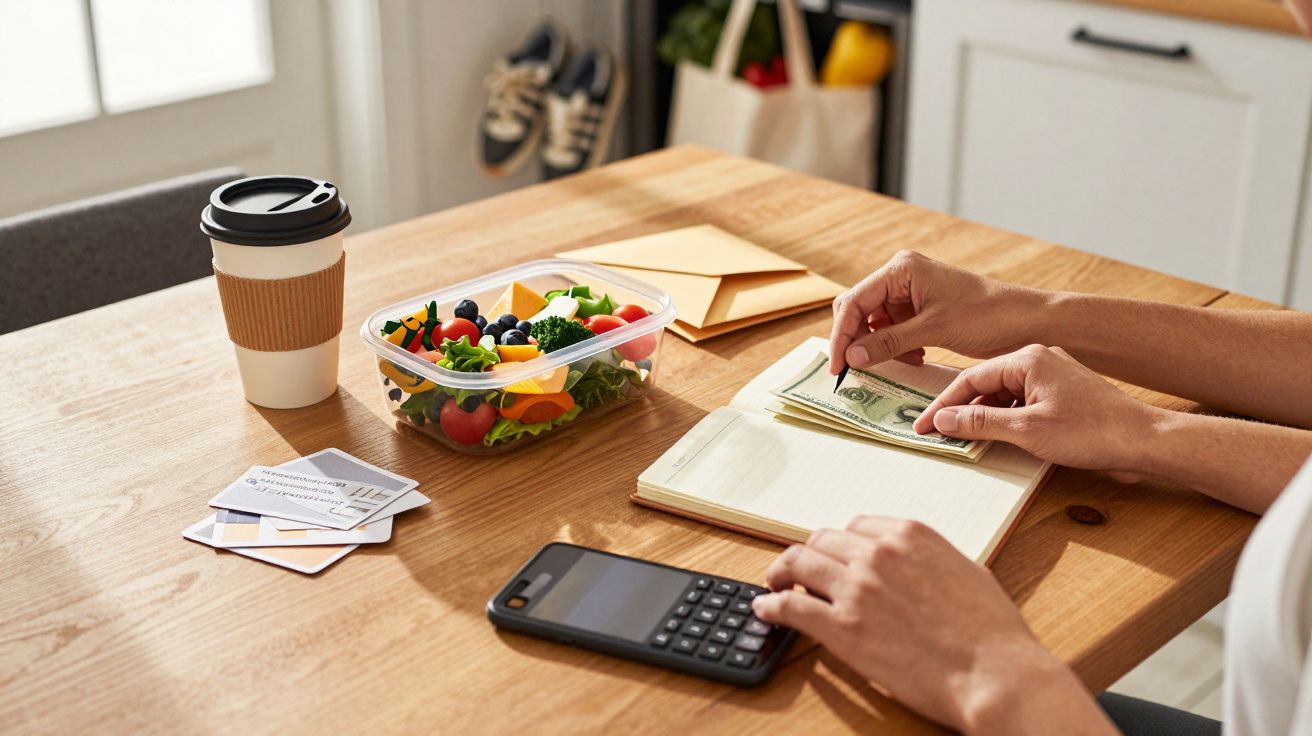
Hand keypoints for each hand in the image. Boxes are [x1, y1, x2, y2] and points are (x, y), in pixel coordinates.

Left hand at [752, 518, 1111, 734]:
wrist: (995, 674)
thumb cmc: (992, 632)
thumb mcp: (966, 571)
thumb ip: (930, 559)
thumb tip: (915, 564)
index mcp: (910, 534)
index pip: (856, 526)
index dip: (841, 543)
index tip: (834, 555)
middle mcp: (879, 553)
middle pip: (823, 540)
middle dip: (809, 554)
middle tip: (800, 570)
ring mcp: (857, 588)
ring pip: (800, 563)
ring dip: (782, 572)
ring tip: (775, 583)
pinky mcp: (842, 627)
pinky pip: (792, 606)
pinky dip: (772, 605)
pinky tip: (765, 609)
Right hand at [830, 251, 1046, 373]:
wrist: (1024, 321)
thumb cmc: (986, 315)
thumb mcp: (932, 330)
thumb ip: (888, 342)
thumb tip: (852, 356)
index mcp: (901, 270)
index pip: (854, 302)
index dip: (841, 335)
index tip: (838, 366)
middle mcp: (901, 275)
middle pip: (859, 310)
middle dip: (857, 340)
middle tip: (857, 370)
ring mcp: (910, 291)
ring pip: (874, 322)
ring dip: (880, 346)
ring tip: (905, 361)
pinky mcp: (920, 307)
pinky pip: (893, 328)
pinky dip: (896, 346)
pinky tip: (916, 357)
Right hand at [915, 344, 1156, 474]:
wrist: (1143, 440)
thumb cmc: (1091, 431)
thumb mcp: (1027, 431)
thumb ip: (981, 422)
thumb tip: (945, 419)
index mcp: (1027, 358)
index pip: (970, 378)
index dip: (943, 404)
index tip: (924, 425)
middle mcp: (1039, 359)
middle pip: (985, 384)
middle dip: (962, 410)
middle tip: (939, 434)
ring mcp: (1053, 375)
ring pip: (1004, 394)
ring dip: (985, 417)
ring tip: (966, 440)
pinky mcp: (1063, 393)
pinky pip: (1022, 402)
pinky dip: (1006, 419)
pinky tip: (999, 438)